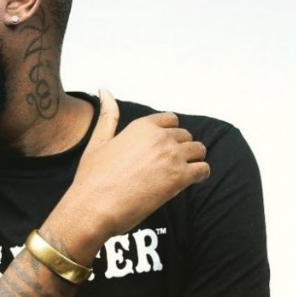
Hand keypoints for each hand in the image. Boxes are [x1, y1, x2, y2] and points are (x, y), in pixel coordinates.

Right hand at [45, 89, 209, 261]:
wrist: (93, 207)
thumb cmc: (92, 178)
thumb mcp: (98, 141)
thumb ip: (108, 115)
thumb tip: (104, 90)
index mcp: (141, 126)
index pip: (171, 120)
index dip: (169, 134)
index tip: (163, 148)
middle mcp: (159, 137)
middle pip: (186, 136)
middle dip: (181, 149)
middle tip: (167, 166)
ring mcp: (171, 157)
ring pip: (199, 151)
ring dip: (193, 160)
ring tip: (179, 174)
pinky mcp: (179, 178)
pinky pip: (203, 170)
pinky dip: (200, 175)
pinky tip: (186, 183)